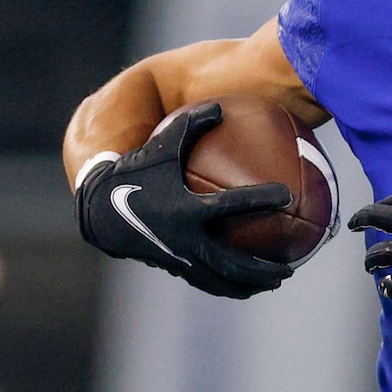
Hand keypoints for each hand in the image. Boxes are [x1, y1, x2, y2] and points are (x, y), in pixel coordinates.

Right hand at [74, 101, 294, 298]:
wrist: (101, 212)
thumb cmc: (133, 173)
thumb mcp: (160, 145)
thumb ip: (191, 124)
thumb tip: (221, 107)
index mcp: (186, 208)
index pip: (231, 206)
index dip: (261, 200)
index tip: (287, 196)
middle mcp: (186, 239)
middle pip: (233, 264)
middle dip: (263, 269)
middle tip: (290, 268)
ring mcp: (181, 258)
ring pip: (222, 281)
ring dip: (251, 284)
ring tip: (275, 281)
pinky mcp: (175, 267)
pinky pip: (208, 282)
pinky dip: (230, 285)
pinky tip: (246, 282)